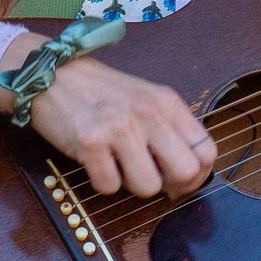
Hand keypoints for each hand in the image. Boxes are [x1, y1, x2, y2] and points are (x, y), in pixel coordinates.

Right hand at [12, 38, 218, 198]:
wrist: (52, 74)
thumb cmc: (101, 92)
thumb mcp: (146, 98)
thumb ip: (170, 129)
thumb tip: (189, 174)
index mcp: (168, 103)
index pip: (207, 152)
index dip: (197, 175)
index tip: (179, 178)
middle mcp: (148, 113)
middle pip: (186, 172)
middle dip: (171, 186)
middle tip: (152, 178)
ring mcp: (119, 127)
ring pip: (148, 186)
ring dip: (132, 185)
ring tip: (119, 165)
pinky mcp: (90, 142)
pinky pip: (109, 186)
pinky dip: (102, 181)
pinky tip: (96, 161)